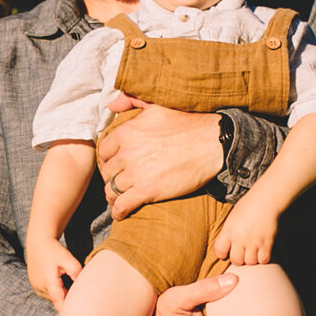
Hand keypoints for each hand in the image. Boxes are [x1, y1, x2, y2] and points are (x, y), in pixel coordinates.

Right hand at [26, 238, 86, 307]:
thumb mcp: (67, 258)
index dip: (69, 309)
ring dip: (61, 293)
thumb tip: (82, 284)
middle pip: (57, 301)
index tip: (78, 311)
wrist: (38, 243)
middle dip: (68, 297)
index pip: (59, 304)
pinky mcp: (35, 286)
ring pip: (53, 298)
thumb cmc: (53, 250)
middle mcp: (40, 288)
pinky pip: (48, 293)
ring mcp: (36, 288)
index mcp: (48, 282)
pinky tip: (60, 280)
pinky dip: (56, 290)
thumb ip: (75, 270)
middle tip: (77, 289)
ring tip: (66, 280)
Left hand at [96, 99, 223, 218]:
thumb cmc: (187, 123)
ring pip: (112, 190)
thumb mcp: (156, 106)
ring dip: (114, 196)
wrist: (212, 143)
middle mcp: (127, 152)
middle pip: (107, 172)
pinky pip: (123, 205)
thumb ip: (131, 101)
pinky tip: (121, 214)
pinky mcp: (147, 190)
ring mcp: (136, 172)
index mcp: (126, 132)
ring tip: (118, 200)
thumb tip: (111, 106)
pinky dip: (119, 212)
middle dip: (111, 179)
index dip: (107, 161)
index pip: (103, 152)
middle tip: (119, 183)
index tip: (114, 167)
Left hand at [210, 202, 278, 266]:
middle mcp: (240, 238)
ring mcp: (254, 241)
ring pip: (250, 262)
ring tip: (253, 251)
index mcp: (229, 230)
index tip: (227, 252)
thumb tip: (225, 248)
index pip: (219, 251)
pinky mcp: (267, 243)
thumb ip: (228, 233)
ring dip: (252, 259)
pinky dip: (263, 258)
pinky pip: (263, 260)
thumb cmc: (248, 206)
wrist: (266, 199)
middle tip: (243, 252)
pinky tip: (262, 251)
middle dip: (239, 259)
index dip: (222, 254)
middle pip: (236, 261)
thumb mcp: (232, 218)